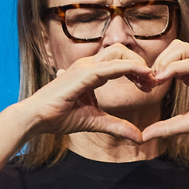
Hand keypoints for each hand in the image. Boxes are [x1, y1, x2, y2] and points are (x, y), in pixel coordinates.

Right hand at [24, 45, 158, 142]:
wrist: (36, 118)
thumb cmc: (60, 117)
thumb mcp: (96, 121)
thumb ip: (118, 126)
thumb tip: (139, 137)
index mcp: (91, 72)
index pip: (120, 61)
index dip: (137, 71)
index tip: (149, 86)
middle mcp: (88, 65)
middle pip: (122, 51)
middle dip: (141, 64)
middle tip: (152, 84)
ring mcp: (85, 67)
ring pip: (120, 53)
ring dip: (139, 66)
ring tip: (150, 82)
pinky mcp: (84, 74)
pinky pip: (112, 67)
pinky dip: (130, 69)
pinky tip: (143, 77)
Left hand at [140, 42, 188, 143]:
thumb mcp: (188, 124)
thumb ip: (167, 127)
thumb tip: (144, 136)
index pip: (173, 59)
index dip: (158, 68)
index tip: (147, 84)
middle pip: (176, 47)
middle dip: (159, 60)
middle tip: (150, 80)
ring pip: (182, 49)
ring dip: (165, 61)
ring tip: (156, 78)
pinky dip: (175, 67)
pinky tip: (163, 77)